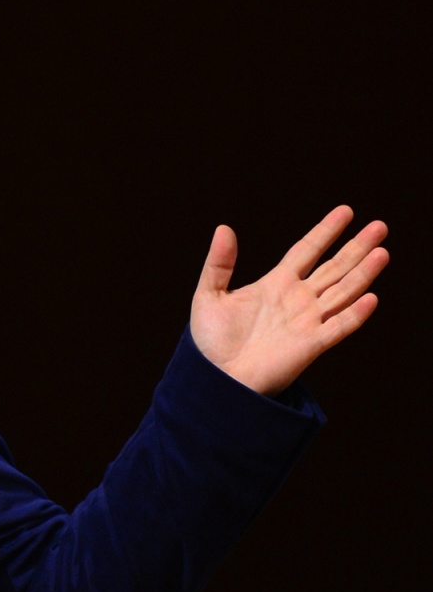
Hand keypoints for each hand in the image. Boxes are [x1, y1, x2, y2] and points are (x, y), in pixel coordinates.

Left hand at [189, 205, 388, 395]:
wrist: (215, 380)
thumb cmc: (210, 343)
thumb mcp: (209, 297)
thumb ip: (218, 264)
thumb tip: (223, 229)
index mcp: (276, 284)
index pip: (307, 251)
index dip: (326, 231)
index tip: (346, 211)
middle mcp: (297, 300)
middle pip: (334, 268)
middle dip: (356, 247)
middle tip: (379, 227)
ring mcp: (307, 322)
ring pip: (343, 292)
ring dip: (363, 273)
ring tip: (382, 252)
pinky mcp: (311, 345)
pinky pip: (338, 327)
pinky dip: (355, 314)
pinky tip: (371, 298)